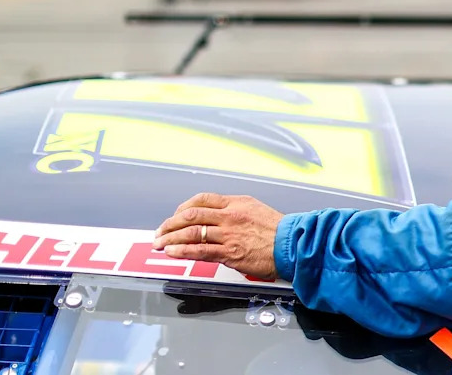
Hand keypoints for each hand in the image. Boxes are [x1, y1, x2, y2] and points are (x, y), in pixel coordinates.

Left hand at [153, 193, 283, 279]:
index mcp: (236, 203)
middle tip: (160, 231)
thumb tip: (218, 219)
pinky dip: (182, 251)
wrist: (292, 245)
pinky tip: (172, 252)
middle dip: (170, 224)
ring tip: (160, 243)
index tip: (175, 215)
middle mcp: (230, 216)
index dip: (183, 207)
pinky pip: (199, 250)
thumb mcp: (256, 210)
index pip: (202, 199)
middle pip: (191, 215)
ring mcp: (228, 234)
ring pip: (191, 232)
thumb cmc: (277, 231)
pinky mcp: (229, 252)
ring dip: (171, 238)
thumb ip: (235, 213)